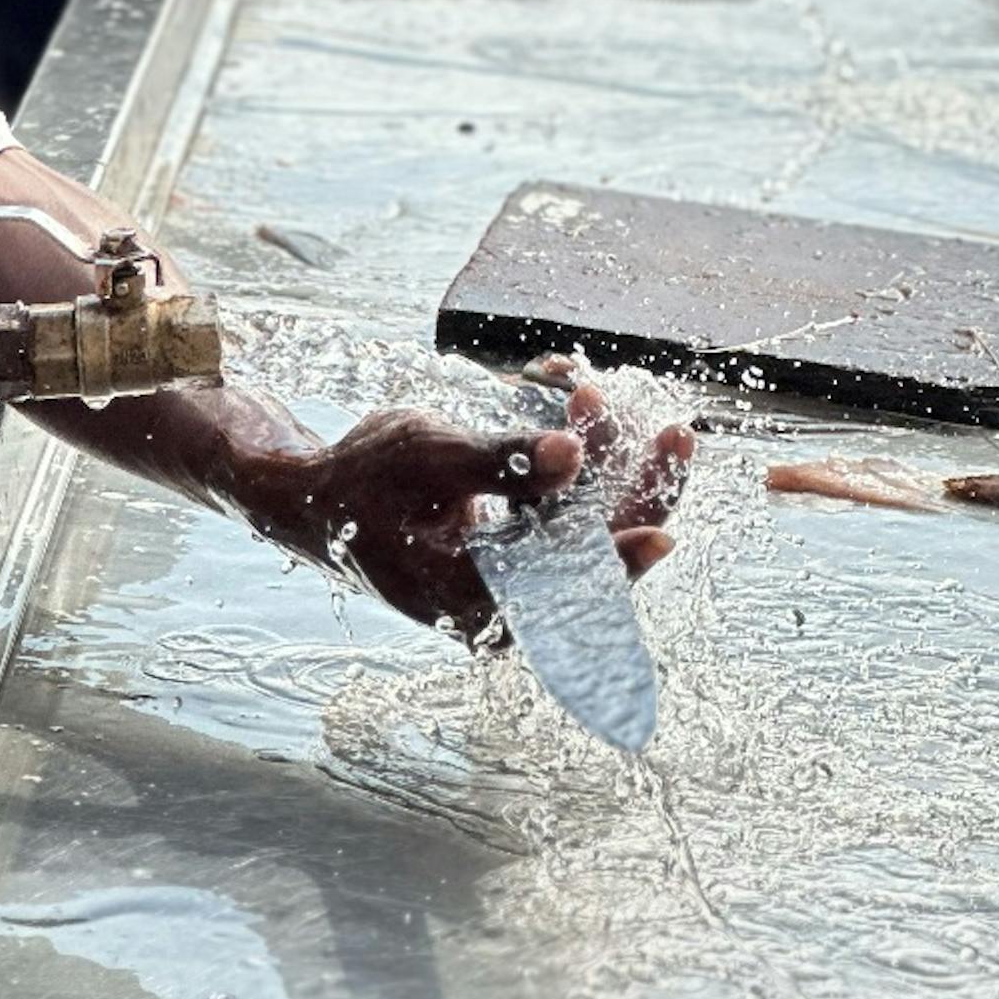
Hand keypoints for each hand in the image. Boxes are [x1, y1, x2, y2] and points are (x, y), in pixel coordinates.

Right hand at [275, 381, 693, 634]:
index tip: (666, 533)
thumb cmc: (364, 479)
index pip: (564, 589)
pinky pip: (566, 511)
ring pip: (586, 524)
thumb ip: (504, 459)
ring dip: (604, 461)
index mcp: (475, 600)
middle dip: (635, 486)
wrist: (318, 499)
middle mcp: (501, 602)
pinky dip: (577, 464)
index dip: (620, 560)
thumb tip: (573, 454)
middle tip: (680, 435)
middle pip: (594, 553)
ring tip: (605, 396)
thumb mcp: (428, 456)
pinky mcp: (516, 551)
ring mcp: (510, 578)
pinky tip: (582, 407)